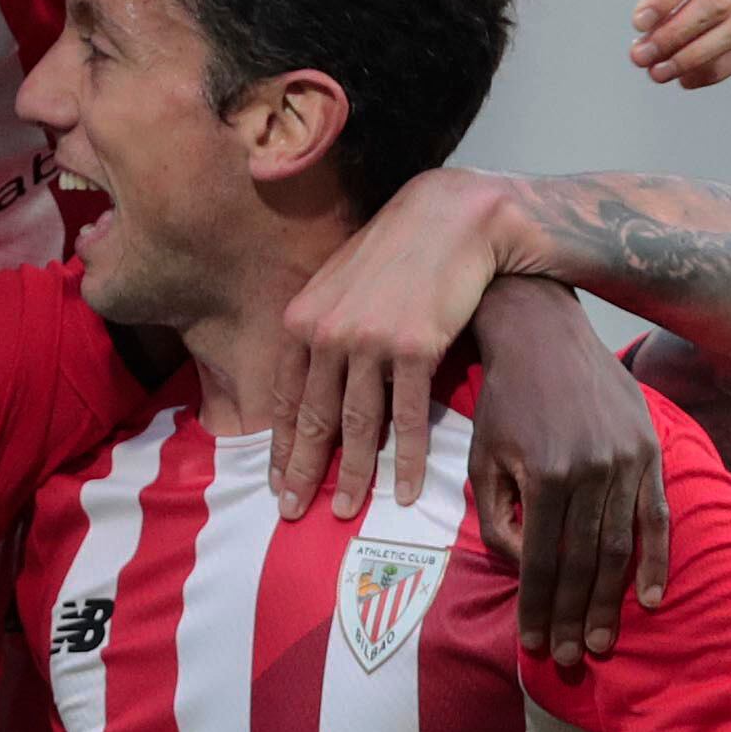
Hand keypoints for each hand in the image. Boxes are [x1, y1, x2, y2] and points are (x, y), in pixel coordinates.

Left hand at [274, 169, 503, 519]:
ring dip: (351, 475)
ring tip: (347, 511)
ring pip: (356, 425)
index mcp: (304, 320)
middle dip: (303, 472)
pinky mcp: (414, 348)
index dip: (282, 444)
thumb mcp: (342, 283)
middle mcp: (328, 333)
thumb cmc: (399, 251)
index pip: (286, 397)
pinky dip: (405, 460)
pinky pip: (406, 418)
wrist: (453, 218)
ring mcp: (370, 342)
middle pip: (313, 418)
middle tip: (293, 513)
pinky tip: (403, 491)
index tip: (277, 481)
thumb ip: (322, 328)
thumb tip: (315, 376)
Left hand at [466, 282, 668, 658]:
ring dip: (609, 601)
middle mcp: (593, 470)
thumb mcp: (484, 460)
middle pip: (583, 563)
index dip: (536, 608)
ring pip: (620, 547)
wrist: (544, 334)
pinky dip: (655, 560)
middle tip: (566, 658)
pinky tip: (650, 599)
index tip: (530, 645)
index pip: (541, 561)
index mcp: (547, 475)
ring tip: (599, 642)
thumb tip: (519, 569)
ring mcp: (627, 460)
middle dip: (572, 617)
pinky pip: (657, 516)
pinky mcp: (650, 450)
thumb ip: (496, 520)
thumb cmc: (504, 402)